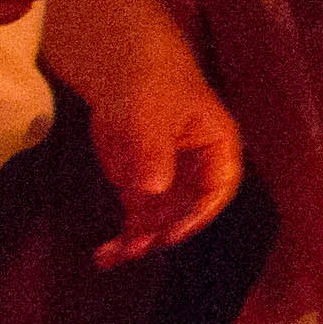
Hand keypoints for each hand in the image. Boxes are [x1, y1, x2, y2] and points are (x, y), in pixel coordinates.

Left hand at [89, 54, 247, 265]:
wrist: (119, 66)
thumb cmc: (150, 79)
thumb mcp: (151, 112)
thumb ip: (154, 150)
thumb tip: (154, 189)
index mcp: (216, 147)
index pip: (217, 188)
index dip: (197, 214)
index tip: (171, 232)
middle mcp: (196, 170)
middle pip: (187, 211)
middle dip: (162, 233)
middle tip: (135, 248)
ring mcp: (167, 178)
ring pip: (161, 221)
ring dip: (139, 242)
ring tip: (111, 257)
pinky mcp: (139, 183)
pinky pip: (137, 217)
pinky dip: (123, 236)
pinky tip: (105, 254)